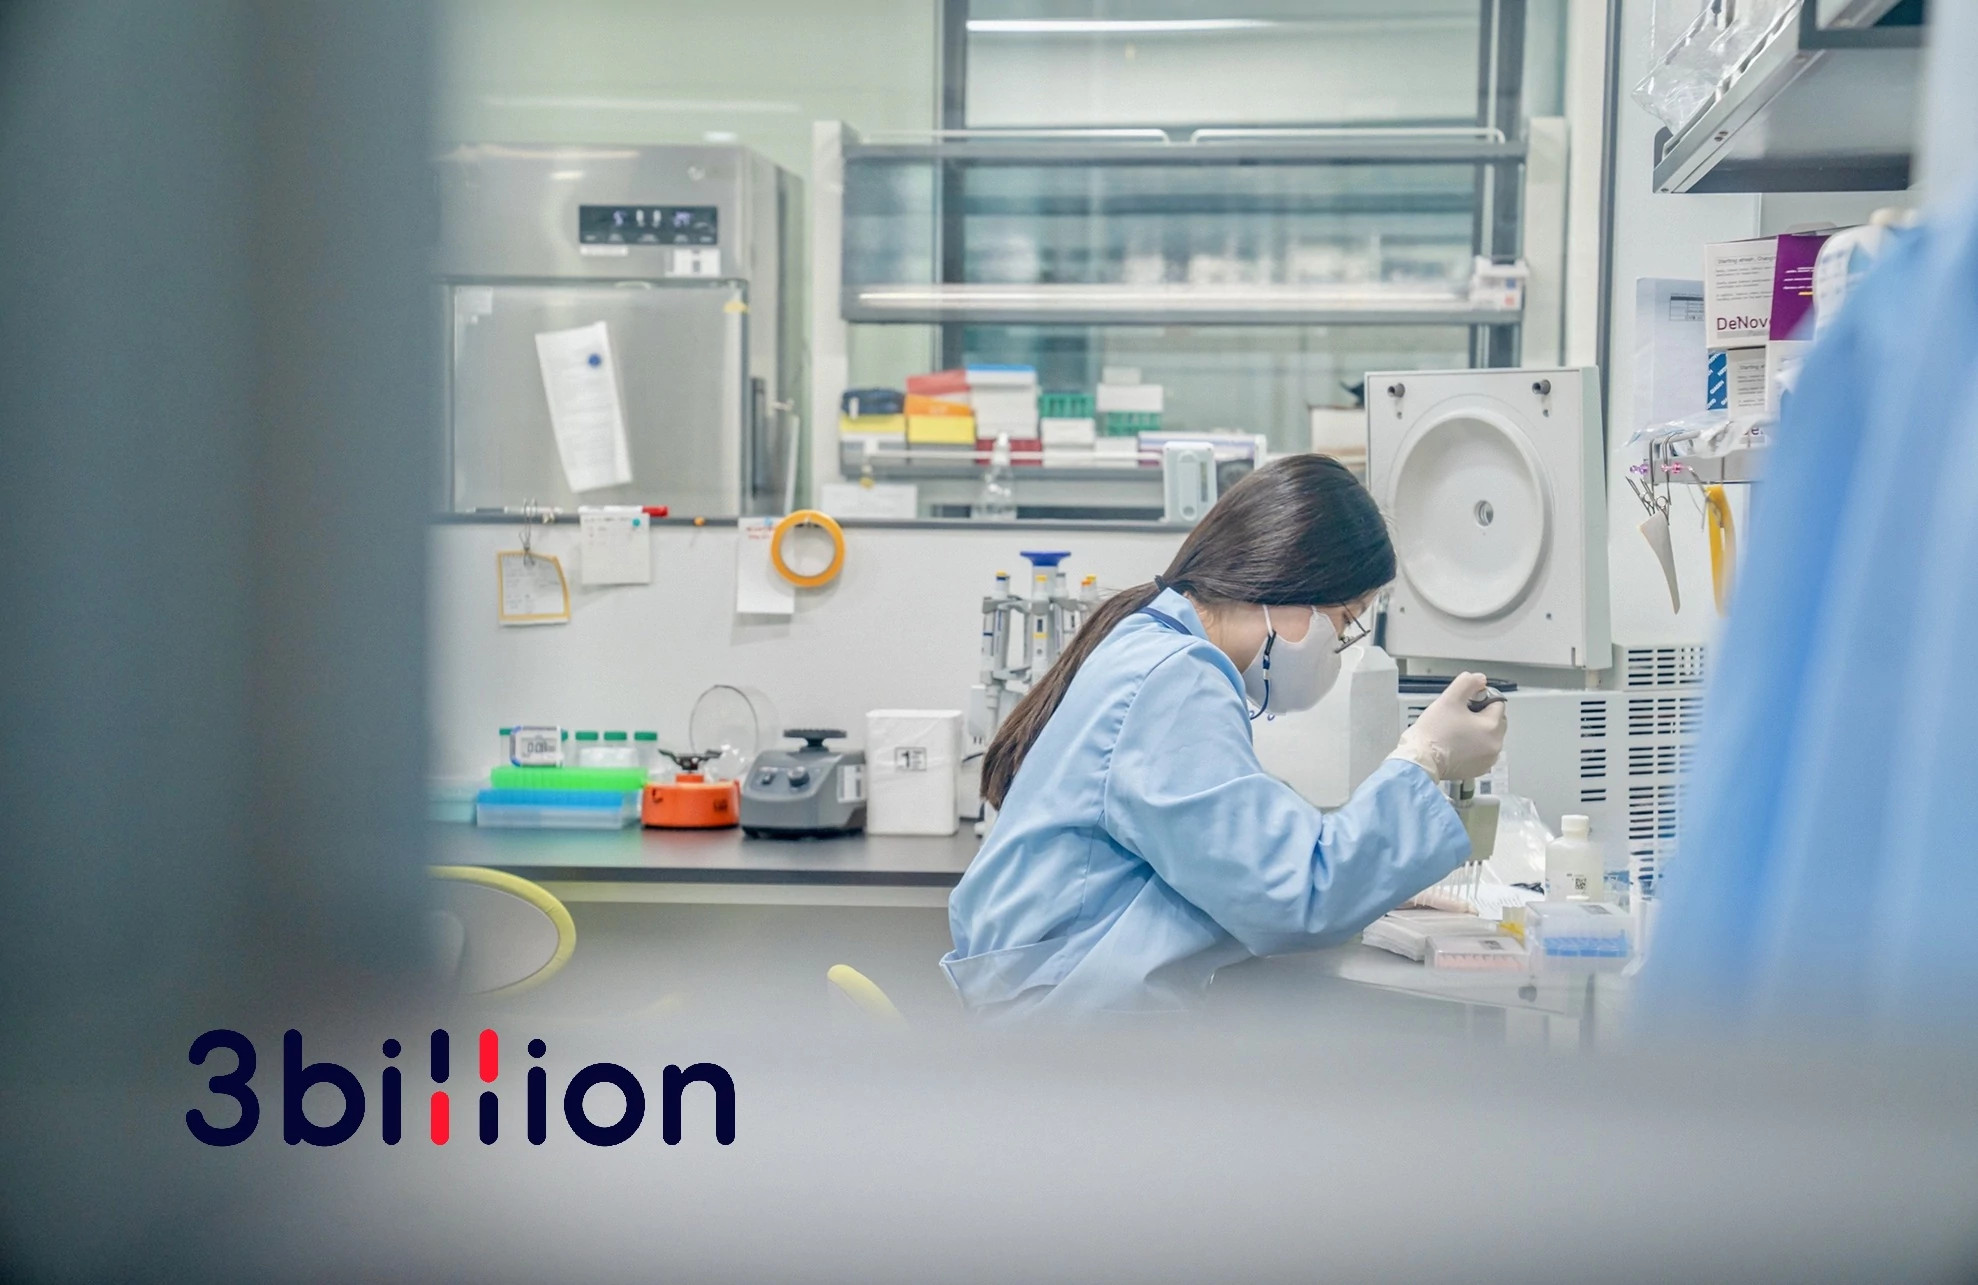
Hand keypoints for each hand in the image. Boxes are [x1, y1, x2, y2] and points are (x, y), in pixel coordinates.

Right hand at [1392, 672, 1506, 780]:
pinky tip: (1456, 744)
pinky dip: (1473, 746)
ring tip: (1455, 731)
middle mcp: (1494, 745)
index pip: (1497, 703)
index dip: (1480, 698)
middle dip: (1481, 715)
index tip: (1463, 703)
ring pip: (1488, 736)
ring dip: (1477, 731)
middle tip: (1458, 716)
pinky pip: (1481, 751)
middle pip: (1495, 720)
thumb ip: (1467, 682)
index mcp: (1492, 727)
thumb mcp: (1449, 698)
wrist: (1420, 760)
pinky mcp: (1478, 769)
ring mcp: (1487, 759)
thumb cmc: (1433, 733)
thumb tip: (1480, 679)